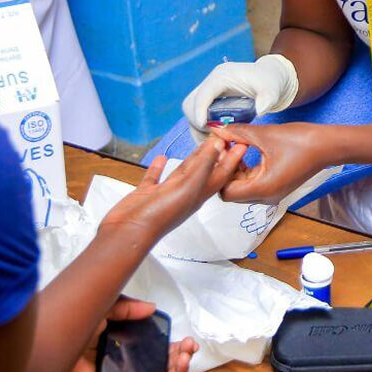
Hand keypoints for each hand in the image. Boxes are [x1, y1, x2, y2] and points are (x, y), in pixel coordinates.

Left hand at [62, 297, 198, 371]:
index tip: (188, 342)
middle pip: (160, 367)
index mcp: (125, 343)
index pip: (158, 348)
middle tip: (185, 355)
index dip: (176, 347)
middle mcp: (125, 362)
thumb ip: (128, 308)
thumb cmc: (73, 323)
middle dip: (179, 362)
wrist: (54, 338)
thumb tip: (151, 308)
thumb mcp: (107, 307)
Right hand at [99, 137, 247, 246]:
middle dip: (216, 156)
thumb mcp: (188, 186)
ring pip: (183, 172)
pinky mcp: (148, 193)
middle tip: (225, 139)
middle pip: (205, 171)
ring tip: (201, 144)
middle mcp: (186, 194)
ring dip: (193, 159)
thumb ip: (203, 164)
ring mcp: (166, 193)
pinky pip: (157, 177)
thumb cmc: (161, 215)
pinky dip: (160, 167)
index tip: (242, 142)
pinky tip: (161, 157)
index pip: (222, 173)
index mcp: (199, 194)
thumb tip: (218, 144)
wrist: (129, 232)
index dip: (233, 158)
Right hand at [182, 54, 298, 142]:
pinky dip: (202, 131)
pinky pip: (197, 117)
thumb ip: (267, 99)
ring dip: (199, 130)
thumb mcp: (271, 89)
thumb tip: (260, 110)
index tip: (204, 127)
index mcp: (222, 76)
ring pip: (191, 113)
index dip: (199, 110)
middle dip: (198, 124)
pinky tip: (217, 141)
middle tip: (215, 139)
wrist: (270, 79)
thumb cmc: (270, 82)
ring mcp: (208, 93)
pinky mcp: (209, 102)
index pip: (203, 94)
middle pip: (190, 104)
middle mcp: (210, 83)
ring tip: (216, 143)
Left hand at [212, 122, 328, 203]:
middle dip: (225, 170)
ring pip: (240, 187)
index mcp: (263, 188)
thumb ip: (238, 133)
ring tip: (235, 145)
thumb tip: (217, 130)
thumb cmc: (300, 141)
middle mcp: (266, 197)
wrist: (327, 145)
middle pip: (231, 191)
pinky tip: (245, 150)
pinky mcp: (275, 187)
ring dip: (235, 169)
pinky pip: (252, 183)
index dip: (220, 171)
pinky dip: (245, 169)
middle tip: (224, 146)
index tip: (221, 150)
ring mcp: (271, 193)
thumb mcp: (264, 134)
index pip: (225, 192)